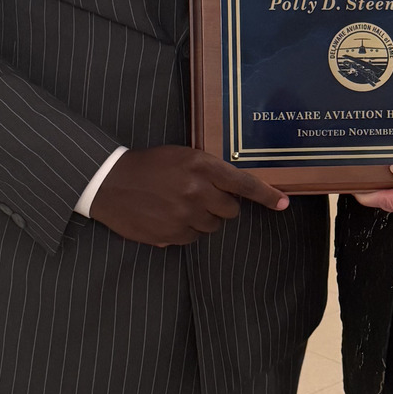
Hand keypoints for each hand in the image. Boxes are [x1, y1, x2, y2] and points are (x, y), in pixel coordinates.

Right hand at [90, 146, 288, 246]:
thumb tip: (234, 191)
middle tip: (197, 195)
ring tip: (176, 204)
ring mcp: (184, 215)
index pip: (242, 183)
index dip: (265, 195)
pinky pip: (192, 238)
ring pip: (212, 226)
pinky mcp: (171, 234)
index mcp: (201, 166)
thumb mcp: (181, 156)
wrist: (109, 181)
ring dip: (201, 218)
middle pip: (230, 210)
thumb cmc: (148, 165)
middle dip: (219, 205)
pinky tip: (166, 216)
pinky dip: (183, 230)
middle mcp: (196, 191)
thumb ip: (208, 170)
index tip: (283, 204)